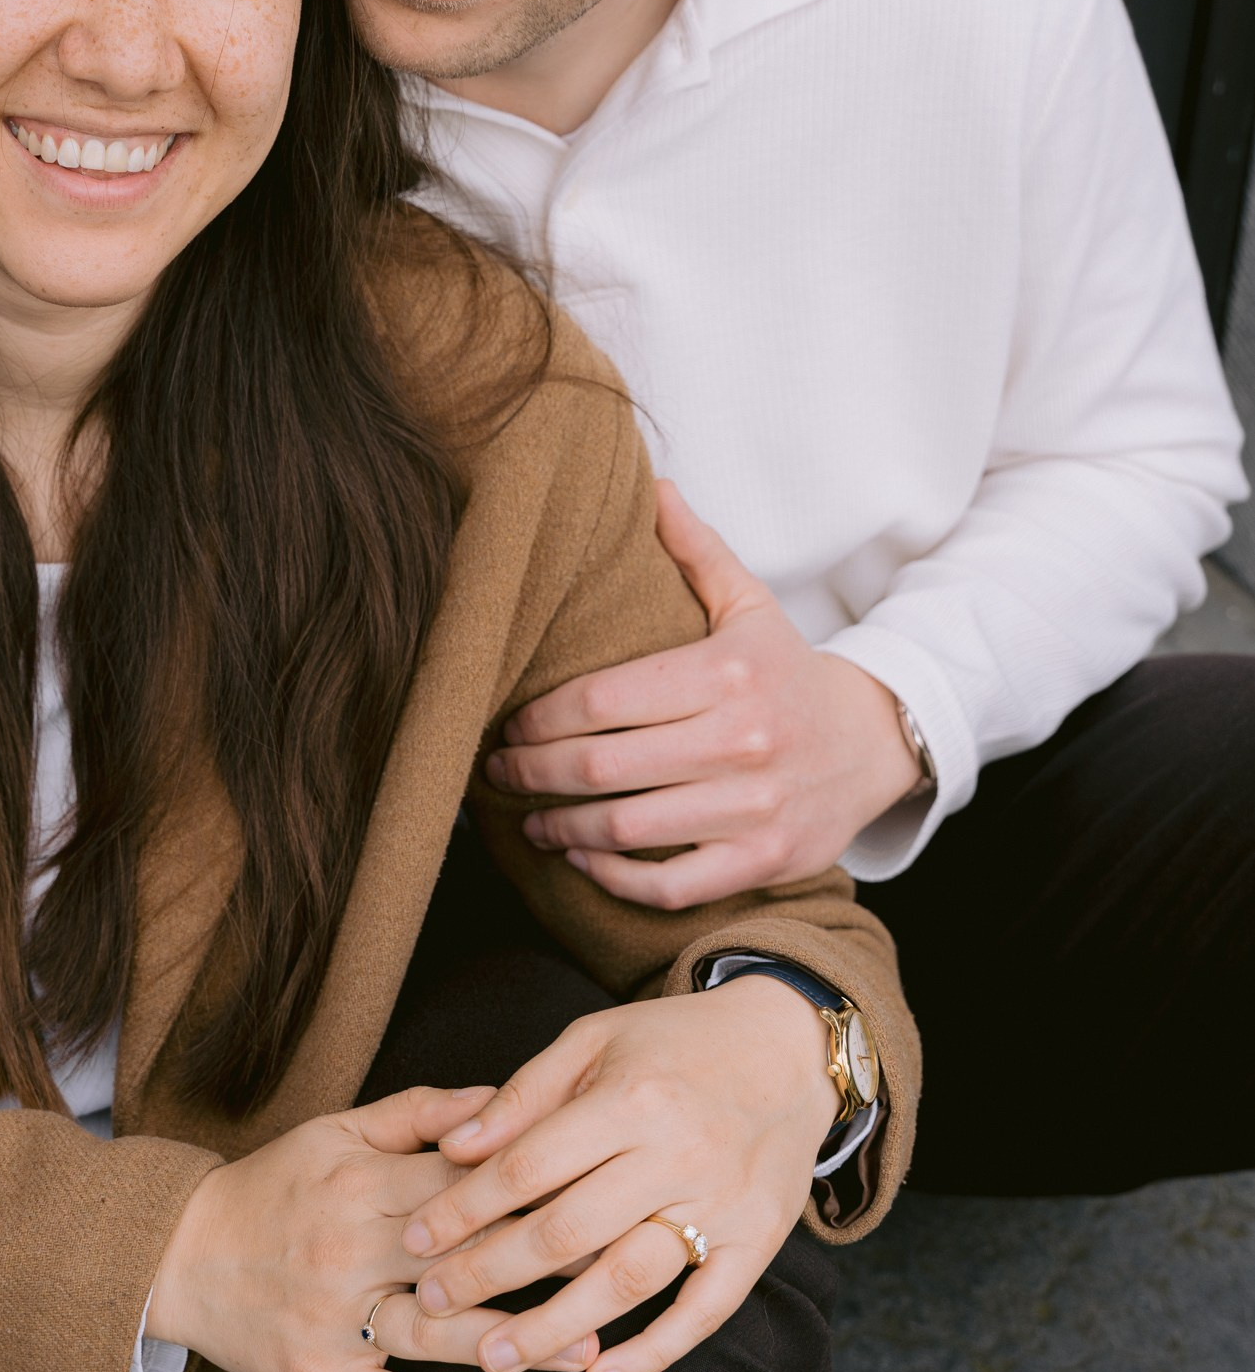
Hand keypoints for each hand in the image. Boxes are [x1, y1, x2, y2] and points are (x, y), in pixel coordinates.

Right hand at [144, 1082, 600, 1371]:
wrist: (179, 1254)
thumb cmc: (273, 1186)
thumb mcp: (336, 1129)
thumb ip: (420, 1112)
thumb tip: (499, 1097)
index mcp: (362, 1180)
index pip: (466, 1183)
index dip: (538, 1187)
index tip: (606, 1188)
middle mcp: (353, 1248)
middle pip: (464, 1255)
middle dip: (547, 1262)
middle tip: (628, 1267)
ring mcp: (340, 1318)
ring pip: (442, 1333)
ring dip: (519, 1344)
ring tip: (591, 1353)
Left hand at [402, 977, 840, 1371]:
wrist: (789, 1049)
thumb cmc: (673, 1042)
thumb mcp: (594, 1040)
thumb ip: (523, 1096)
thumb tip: (454, 1150)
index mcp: (631, 1099)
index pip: (528, 1166)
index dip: (463, 1208)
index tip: (413, 1241)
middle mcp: (677, 1154)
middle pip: (566, 1231)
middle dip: (488, 1274)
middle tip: (429, 1306)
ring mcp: (722, 1205)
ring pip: (626, 1282)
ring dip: (553, 1328)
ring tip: (493, 1359)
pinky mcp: (757, 1244)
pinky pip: (704, 1312)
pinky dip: (653, 1353)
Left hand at [484, 481, 922, 904]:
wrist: (873, 742)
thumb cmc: (789, 671)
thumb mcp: (750, 604)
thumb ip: (696, 550)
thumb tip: (652, 486)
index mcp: (725, 673)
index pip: (601, 700)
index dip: (538, 717)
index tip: (508, 723)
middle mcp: (741, 742)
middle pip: (601, 767)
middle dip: (531, 772)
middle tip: (497, 770)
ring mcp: (753, 808)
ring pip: (626, 829)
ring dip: (561, 827)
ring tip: (530, 817)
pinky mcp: (764, 860)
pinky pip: (671, 885)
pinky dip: (615, 878)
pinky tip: (584, 859)